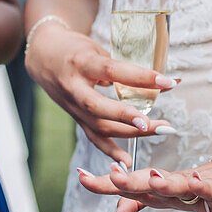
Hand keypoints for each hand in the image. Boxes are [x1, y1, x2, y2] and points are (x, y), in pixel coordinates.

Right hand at [25, 20, 175, 163]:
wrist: (43, 56)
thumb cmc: (75, 49)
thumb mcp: (96, 49)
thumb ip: (121, 67)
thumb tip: (157, 83)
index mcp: (81, 63)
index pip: (113, 71)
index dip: (140, 77)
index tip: (168, 83)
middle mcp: (74, 87)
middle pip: (99, 107)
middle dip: (128, 117)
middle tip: (154, 123)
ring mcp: (73, 106)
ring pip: (99, 126)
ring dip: (131, 133)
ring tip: (159, 130)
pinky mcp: (76, 118)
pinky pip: (93, 138)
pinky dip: (111, 151)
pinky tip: (127, 162)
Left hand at [75, 157, 211, 211]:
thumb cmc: (200, 187)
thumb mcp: (165, 200)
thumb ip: (135, 208)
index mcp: (158, 187)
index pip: (129, 185)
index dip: (106, 183)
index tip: (80, 176)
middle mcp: (174, 184)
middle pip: (148, 182)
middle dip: (128, 180)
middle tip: (110, 175)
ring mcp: (197, 187)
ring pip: (178, 184)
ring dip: (164, 181)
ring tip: (151, 178)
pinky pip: (210, 190)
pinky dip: (204, 185)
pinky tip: (197, 180)